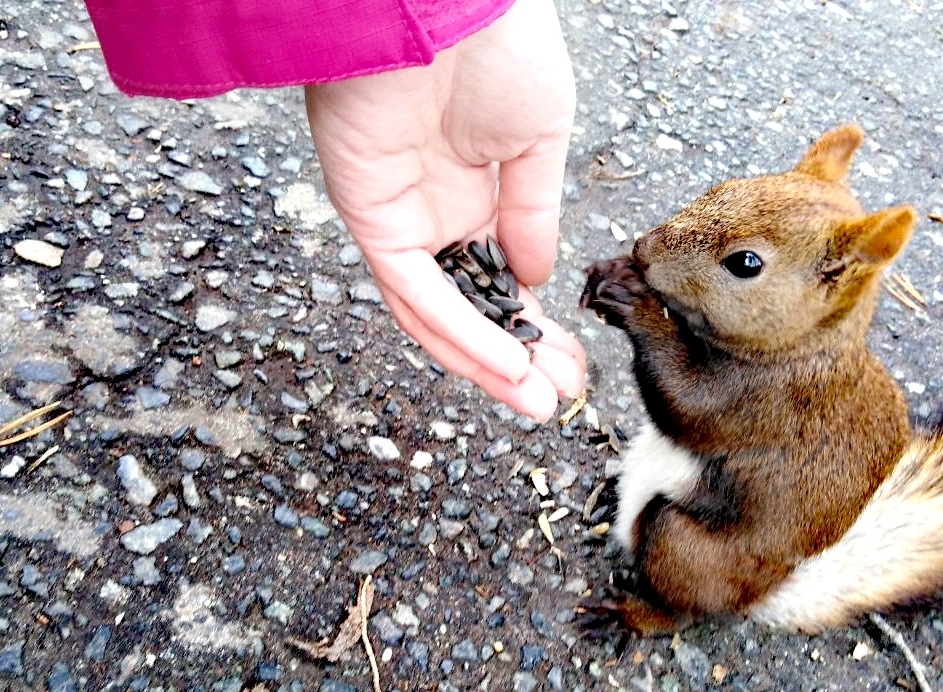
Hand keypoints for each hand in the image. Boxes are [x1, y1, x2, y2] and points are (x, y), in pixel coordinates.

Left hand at [304, 0, 582, 420]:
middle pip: (471, 308)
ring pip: (439, 314)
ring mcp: (402, 219)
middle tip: (556, 399)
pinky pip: (414, 291)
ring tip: (534, 401)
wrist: (444, 0)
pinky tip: (503, 363)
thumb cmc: (496, 46)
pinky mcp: (371, 218)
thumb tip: (539, 278)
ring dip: (486, 363)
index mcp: (477, 192)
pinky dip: (458, 332)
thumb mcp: (540, 140)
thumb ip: (532, 215)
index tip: (571, 366)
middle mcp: (436, 214)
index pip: (502, 280)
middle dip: (514, 360)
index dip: (534, 328)